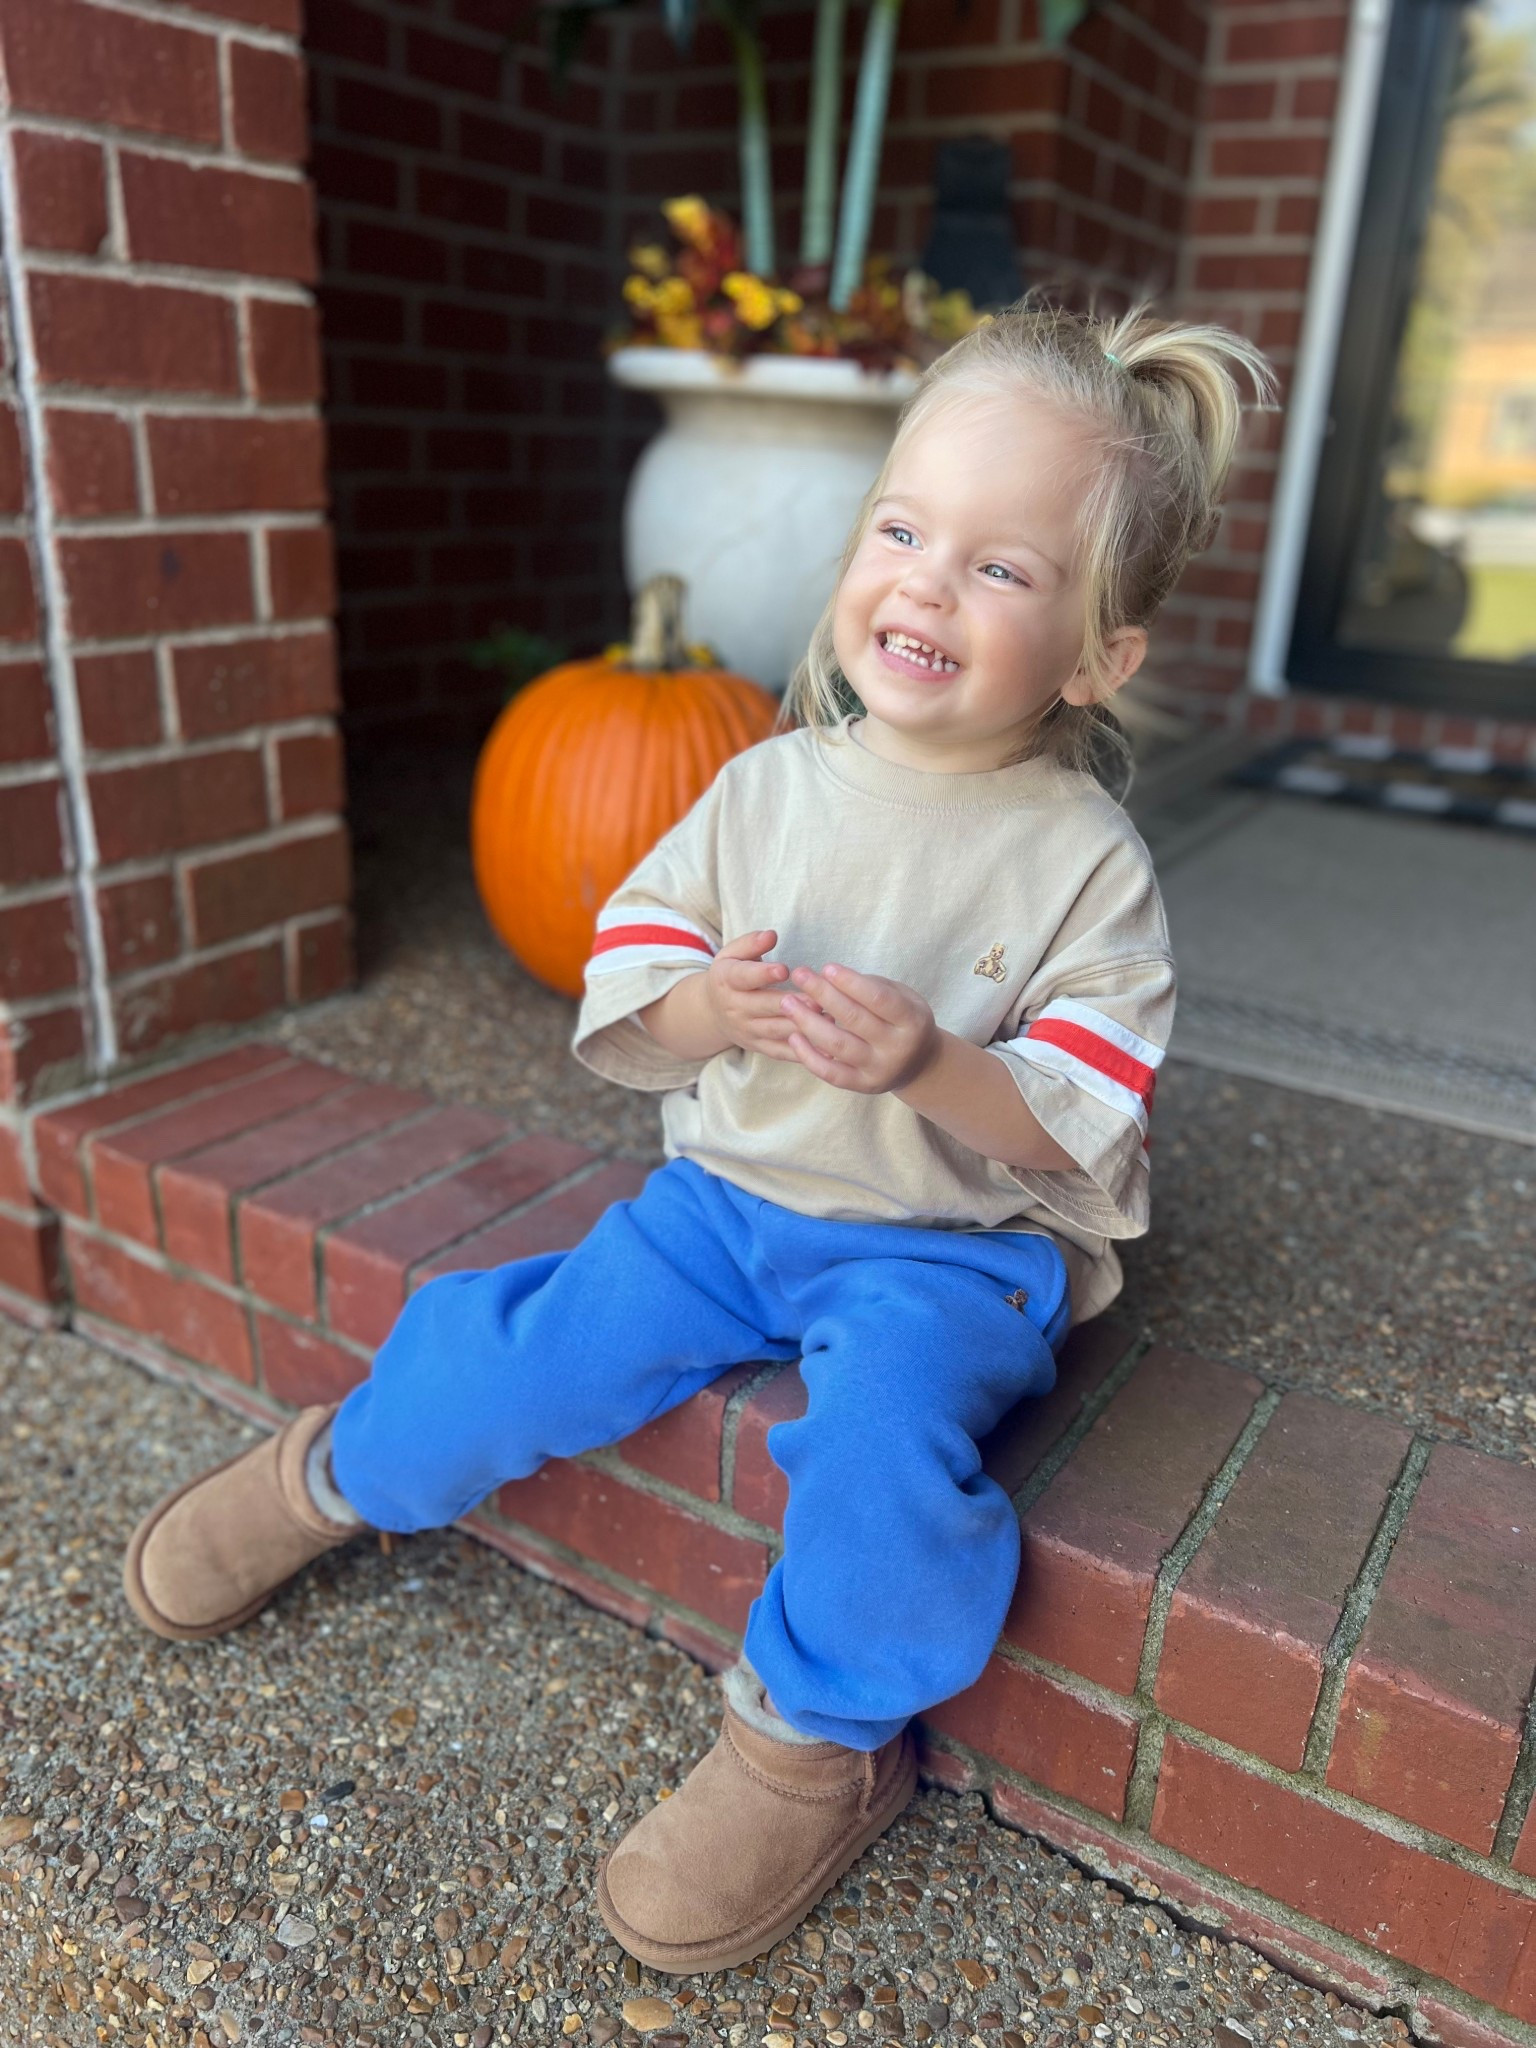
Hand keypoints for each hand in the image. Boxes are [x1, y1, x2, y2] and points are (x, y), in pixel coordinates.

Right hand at [703, 930, 817, 1063]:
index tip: (784, 970)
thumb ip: (751, 943)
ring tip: (828, 1017)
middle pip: (763, 1006)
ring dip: (801, 1026)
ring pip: (775, 1030)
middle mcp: (734, 1007)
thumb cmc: (730, 976)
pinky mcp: (758, 1046)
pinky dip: (802, 1051)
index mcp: (726, 980)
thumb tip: (771, 935)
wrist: (712, 1013)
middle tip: (818, 999)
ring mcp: (746, 1030)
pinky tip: (825, 1046)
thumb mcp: (731, 954)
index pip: (744, 977)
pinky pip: (780, 1051)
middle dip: (792, 1003)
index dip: (763, 974)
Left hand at [778, 962, 940, 1093]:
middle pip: (854, 1019)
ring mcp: (878, 1069)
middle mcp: (896, 1048)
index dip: (850, 982)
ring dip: (808, 1022)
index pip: (879, 999)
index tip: (826, 967)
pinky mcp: (862, 1085)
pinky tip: (793, 1036)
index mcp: (911, 1021)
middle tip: (799, 975)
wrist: (918, 1064)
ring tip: (787, 1003)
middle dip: (822, 994)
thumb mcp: (903, 996)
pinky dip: (808, 1055)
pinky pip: (830, 1073)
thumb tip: (830, 977)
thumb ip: (872, 986)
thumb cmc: (903, 1020)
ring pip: (837, 1045)